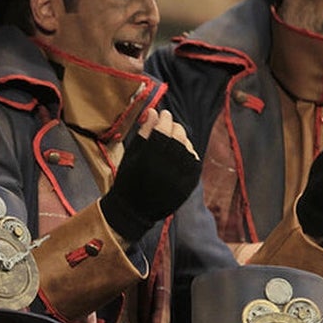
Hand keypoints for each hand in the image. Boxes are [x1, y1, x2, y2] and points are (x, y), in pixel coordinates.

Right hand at [99, 108, 201, 242]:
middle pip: (178, 135)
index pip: (163, 127)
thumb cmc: (128, 180)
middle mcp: (167, 166)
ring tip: (173, 142)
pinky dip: (189, 154)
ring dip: (182, 140)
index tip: (162, 115)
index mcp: (149, 158)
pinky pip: (194, 161)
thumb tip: (153, 112)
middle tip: (168, 127)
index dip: (164, 118)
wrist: (134, 210)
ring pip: (188, 147)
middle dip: (174, 127)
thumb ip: (143, 132)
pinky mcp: (188, 185)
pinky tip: (180, 155)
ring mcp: (180, 177)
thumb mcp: (131, 155)